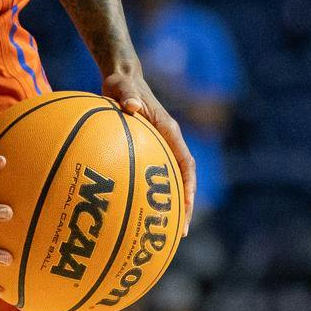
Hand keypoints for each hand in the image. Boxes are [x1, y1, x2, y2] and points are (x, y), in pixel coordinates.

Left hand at [103, 64, 194, 235]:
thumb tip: (130, 106)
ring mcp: (157, 146)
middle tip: (179, 232)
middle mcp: (167, 141)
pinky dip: (144, 193)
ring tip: (160, 232)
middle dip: (184, 206)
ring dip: (167, 204)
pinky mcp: (144, 149)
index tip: (187, 206)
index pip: (186, 163)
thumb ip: (127, 95)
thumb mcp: (122, 86)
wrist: (121, 78)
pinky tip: (128, 211)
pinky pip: (148, 175)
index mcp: (169, 131)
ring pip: (168, 180)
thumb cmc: (121, 83)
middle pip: (182, 179)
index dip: (189, 185)